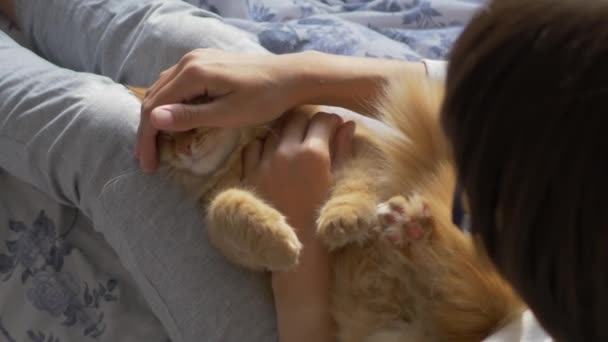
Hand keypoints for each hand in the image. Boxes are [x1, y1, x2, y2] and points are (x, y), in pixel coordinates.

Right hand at [137, 49, 297, 171]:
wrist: (292, 76)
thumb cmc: (265, 98)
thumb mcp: (228, 114)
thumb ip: (190, 116)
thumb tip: (153, 119)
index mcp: (192, 73)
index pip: (155, 107)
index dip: (148, 138)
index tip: (148, 164)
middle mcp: (189, 61)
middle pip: (155, 98)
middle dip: (149, 131)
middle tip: (148, 160)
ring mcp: (197, 58)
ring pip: (164, 90)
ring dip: (158, 117)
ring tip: (158, 145)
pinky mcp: (207, 62)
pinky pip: (178, 84)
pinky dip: (172, 104)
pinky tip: (175, 122)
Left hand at [242, 111, 354, 341]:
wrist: (297, 247)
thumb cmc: (324, 216)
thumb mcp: (339, 182)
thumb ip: (342, 150)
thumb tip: (348, 124)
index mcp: (314, 153)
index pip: (321, 119)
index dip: (330, 120)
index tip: (333, 126)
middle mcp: (287, 152)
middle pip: (296, 119)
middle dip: (307, 122)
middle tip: (313, 133)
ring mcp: (265, 162)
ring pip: (274, 130)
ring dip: (285, 132)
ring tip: (293, 145)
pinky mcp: (250, 173)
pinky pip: (253, 147)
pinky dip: (263, 146)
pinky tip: (272, 156)